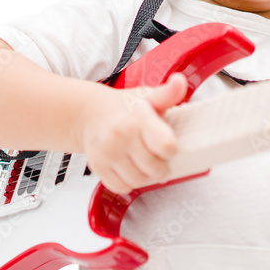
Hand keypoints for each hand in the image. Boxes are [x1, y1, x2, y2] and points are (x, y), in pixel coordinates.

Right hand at [76, 73, 187, 194]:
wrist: (90, 113)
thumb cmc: (124, 108)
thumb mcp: (148, 97)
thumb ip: (168, 94)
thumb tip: (180, 82)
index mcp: (138, 119)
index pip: (166, 146)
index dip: (171, 149)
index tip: (167, 145)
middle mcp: (121, 136)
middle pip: (155, 169)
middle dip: (160, 165)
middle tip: (156, 156)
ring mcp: (107, 153)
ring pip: (139, 181)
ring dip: (145, 176)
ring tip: (143, 162)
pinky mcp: (97, 166)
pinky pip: (121, 187)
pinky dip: (128, 182)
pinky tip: (128, 168)